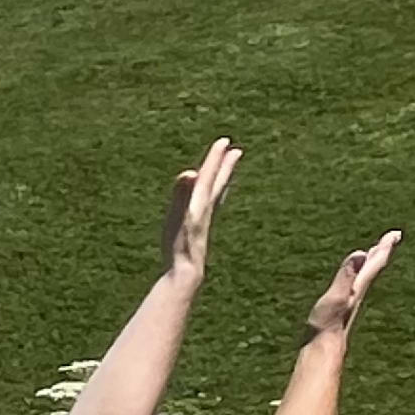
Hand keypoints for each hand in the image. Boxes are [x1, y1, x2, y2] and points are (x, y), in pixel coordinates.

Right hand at [160, 138, 242, 277]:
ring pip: (216, 194)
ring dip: (222, 180)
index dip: (215, 159)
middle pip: (218, 183)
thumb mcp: (179, 218)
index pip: (209, 176)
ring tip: (227, 170)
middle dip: (225, 167)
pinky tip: (211, 198)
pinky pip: (210, 206)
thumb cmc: (180, 246)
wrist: (187, 273)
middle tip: (235, 150)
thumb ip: (182, 195)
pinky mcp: (200, 228)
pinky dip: (214, 196)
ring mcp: (205, 219)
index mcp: (202, 204)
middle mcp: (207, 209)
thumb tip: (190, 173)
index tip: (225, 142)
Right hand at [308, 227, 398, 337]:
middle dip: (381, 252)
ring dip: (371, 264)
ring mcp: (351, 302)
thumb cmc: (326, 326)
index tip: (396, 234)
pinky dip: (357, 277)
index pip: (374, 264)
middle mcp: (357, 293)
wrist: (322, 351)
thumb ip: (346, 276)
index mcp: (358, 288)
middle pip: (373, 268)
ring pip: (365, 277)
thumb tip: (361, 254)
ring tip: (373, 255)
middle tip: (392, 238)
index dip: (384, 248)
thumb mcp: (335, 297)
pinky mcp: (342, 308)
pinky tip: (353, 282)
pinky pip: (354, 286)